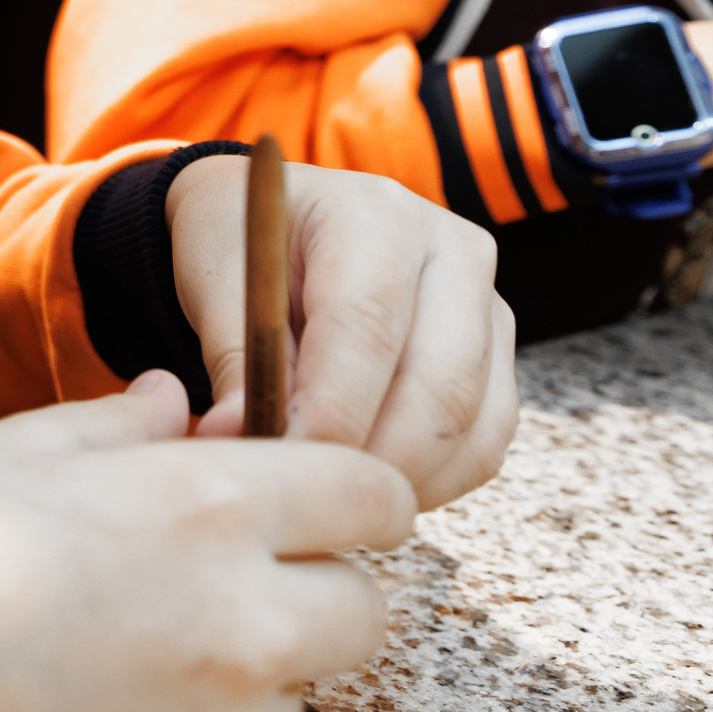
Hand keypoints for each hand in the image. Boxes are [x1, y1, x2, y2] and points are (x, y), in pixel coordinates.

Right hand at [0, 373, 413, 711]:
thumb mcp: (14, 450)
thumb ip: (119, 424)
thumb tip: (173, 401)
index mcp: (209, 506)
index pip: (373, 495)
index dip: (350, 494)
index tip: (311, 501)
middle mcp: (239, 619)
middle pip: (365, 608)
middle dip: (318, 587)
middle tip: (229, 576)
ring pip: (298, 690)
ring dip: (255, 667)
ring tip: (138, 645)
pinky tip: (107, 705)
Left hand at [167, 156, 515, 510]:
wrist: (280, 224)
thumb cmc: (243, 245)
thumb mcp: (215, 277)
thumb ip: (234, 356)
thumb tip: (236, 438)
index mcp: (373, 214)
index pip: (366, 327)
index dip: (329, 412)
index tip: (282, 468)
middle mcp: (451, 251)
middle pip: (438, 387)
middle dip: (370, 462)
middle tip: (304, 497)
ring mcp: (487, 306)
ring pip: (471, 426)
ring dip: (402, 480)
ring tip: (327, 493)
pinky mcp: (497, 358)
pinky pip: (485, 443)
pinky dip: (431, 482)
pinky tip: (367, 483)